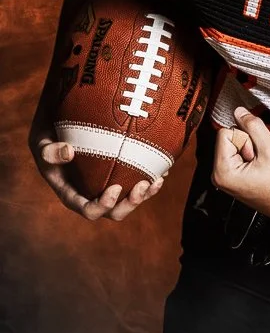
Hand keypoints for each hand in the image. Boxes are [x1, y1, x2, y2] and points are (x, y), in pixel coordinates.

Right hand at [29, 124, 164, 220]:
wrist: (62, 121)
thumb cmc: (49, 133)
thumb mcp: (41, 140)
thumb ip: (49, 150)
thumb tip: (68, 152)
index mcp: (72, 193)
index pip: (87, 209)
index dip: (102, 206)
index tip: (115, 189)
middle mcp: (91, 193)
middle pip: (113, 211)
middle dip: (129, 204)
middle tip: (142, 186)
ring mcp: (107, 184)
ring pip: (129, 199)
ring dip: (145, 194)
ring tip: (157, 180)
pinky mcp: (121, 172)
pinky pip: (138, 180)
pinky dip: (151, 177)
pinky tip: (164, 169)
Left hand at [211, 107, 269, 223]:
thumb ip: (253, 125)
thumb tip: (239, 111)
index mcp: (222, 172)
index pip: (225, 132)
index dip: (245, 137)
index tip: (257, 153)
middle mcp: (219, 177)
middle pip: (229, 139)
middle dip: (248, 143)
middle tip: (262, 160)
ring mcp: (226, 179)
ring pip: (236, 145)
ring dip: (251, 150)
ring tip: (263, 165)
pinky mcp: (234, 178)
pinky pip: (239, 155)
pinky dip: (252, 157)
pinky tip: (262, 168)